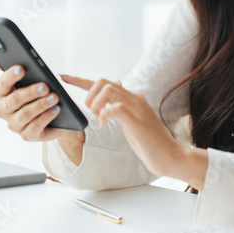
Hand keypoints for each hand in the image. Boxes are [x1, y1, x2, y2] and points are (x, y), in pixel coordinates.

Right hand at [0, 53, 81, 144]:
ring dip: (41, 105)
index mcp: (0, 94)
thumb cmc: (35, 92)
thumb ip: (12, 67)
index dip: (11, 76)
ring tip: (54, 97)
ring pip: (25, 114)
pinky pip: (35, 127)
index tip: (22, 69)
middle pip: (14, 101)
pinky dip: (46, 117)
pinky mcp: (27, 136)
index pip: (2, 84)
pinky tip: (56, 109)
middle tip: (46, 85)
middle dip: (30, 92)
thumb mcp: (27, 78)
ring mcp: (14, 124)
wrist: (50, 114)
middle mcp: (3, 110)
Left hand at [61, 75, 206, 186]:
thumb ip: (122, 105)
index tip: (64, 77)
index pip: (103, 82)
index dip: (80, 80)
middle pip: (103, 81)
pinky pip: (115, 107)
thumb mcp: (132, 120)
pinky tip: (104, 125)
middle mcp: (134, 97)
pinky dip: (105, 115)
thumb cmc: (149, 141)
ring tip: (98, 119)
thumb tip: (116, 85)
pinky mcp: (136, 120)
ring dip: (96, 103)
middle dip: (88, 94)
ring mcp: (136, 107)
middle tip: (90, 112)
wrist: (169, 155)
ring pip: (108, 89)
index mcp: (131, 97)